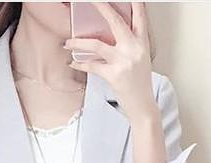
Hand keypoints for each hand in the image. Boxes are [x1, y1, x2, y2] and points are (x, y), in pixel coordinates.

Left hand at [64, 2, 157, 123]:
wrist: (142, 105)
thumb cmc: (139, 83)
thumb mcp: (139, 59)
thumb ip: (128, 44)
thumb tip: (109, 34)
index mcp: (142, 43)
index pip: (139, 16)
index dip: (134, 3)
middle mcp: (134, 49)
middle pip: (116, 21)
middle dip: (102, 7)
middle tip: (91, 0)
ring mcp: (124, 61)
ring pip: (97, 44)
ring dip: (79, 42)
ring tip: (68, 42)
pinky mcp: (114, 75)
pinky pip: (92, 66)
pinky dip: (80, 64)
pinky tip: (73, 62)